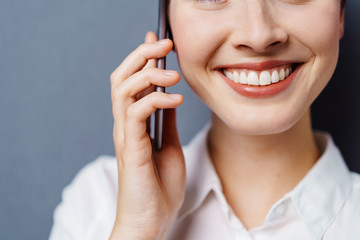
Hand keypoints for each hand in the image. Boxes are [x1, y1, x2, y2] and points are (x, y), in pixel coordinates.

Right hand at [109, 32, 185, 239]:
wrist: (151, 221)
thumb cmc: (159, 188)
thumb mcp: (169, 146)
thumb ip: (166, 122)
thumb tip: (170, 98)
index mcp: (134, 125)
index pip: (132, 82)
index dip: (143, 59)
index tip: (160, 43)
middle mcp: (125, 126)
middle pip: (121, 78)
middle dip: (141, 56)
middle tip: (164, 44)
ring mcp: (126, 136)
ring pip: (123, 90)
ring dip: (148, 74)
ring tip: (173, 74)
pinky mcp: (132, 149)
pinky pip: (136, 114)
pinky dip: (155, 100)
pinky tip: (174, 99)